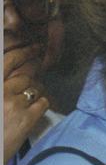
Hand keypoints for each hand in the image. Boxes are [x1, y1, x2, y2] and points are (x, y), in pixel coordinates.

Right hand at [4, 46, 48, 163]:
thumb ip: (3, 86)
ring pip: (36, 88)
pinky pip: (43, 102)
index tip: (36, 46)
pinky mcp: (26, 117)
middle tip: (35, 82)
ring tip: (29, 103)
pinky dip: (42, 104)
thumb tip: (16, 78)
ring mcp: (13, 103)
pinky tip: (33, 111)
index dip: (25, 51)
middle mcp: (0, 90)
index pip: (7, 60)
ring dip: (36, 93)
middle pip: (25, 76)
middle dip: (32, 80)